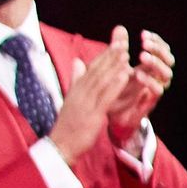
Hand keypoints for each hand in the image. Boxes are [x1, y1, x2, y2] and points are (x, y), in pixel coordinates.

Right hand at [47, 25, 134, 165]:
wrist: (60, 145)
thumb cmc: (67, 124)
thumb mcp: (70, 99)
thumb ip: (76, 80)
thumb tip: (78, 62)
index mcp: (76, 89)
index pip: (91, 68)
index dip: (104, 56)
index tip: (116, 44)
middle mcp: (80, 93)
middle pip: (96, 71)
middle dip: (110, 56)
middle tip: (123, 42)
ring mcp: (85, 103)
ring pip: (102, 81)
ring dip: (114, 67)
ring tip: (126, 55)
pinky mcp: (92, 114)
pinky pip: (106, 97)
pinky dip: (115, 85)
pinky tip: (125, 76)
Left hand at [107, 29, 174, 145]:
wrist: (113, 113)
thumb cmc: (117, 86)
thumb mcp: (117, 64)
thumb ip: (120, 47)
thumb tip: (120, 27)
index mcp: (151, 65)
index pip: (162, 49)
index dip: (156, 41)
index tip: (144, 34)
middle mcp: (157, 75)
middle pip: (169, 59)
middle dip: (158, 50)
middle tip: (144, 44)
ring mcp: (157, 87)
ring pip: (167, 73)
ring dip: (155, 63)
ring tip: (142, 56)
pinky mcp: (152, 100)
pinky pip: (158, 90)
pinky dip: (149, 81)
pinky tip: (138, 74)